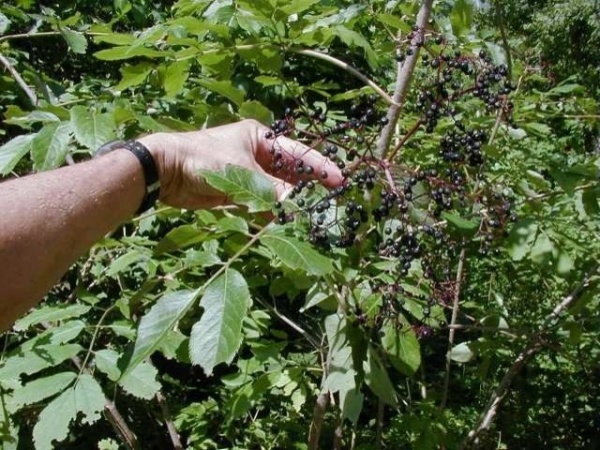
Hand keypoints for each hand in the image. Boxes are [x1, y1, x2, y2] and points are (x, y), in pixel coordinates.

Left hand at [138, 119, 343, 209]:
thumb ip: (272, 190)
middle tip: (328, 202)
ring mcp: (247, 174)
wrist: (167, 170)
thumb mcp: (243, 172)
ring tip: (309, 216)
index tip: (340, 180)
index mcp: (260, 138)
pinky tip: (283, 223)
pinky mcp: (237, 193)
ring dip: (290, 203)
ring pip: (277, 190)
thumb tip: (297, 205)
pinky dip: (271, 212)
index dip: (320, 167)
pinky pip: (261, 203)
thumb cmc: (205, 159)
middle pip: (290, 172)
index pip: (298, 153)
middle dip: (307, 187)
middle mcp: (256, 155)